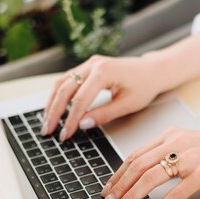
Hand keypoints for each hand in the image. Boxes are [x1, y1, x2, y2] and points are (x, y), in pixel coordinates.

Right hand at [42, 54, 161, 139]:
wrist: (152, 71)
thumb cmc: (144, 86)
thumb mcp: (127, 105)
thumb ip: (103, 115)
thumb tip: (82, 125)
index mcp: (104, 71)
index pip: (80, 99)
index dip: (70, 119)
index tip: (64, 135)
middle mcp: (93, 64)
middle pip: (65, 89)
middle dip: (53, 112)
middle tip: (47, 131)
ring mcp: (89, 64)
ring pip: (62, 83)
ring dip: (52, 103)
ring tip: (47, 122)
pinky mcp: (88, 67)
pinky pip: (67, 80)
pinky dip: (59, 95)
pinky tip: (54, 109)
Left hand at [99, 127, 199, 198]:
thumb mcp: (192, 147)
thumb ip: (170, 156)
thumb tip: (146, 178)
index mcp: (171, 135)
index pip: (135, 155)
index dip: (117, 174)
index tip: (108, 189)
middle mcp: (177, 143)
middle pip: (137, 166)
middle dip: (118, 187)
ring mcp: (190, 157)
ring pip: (150, 178)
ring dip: (131, 196)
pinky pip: (175, 193)